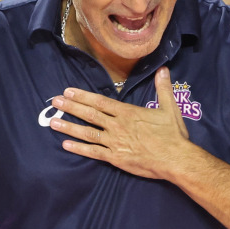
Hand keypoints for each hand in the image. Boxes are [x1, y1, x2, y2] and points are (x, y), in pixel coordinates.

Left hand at [50, 66, 193, 179]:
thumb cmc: (173, 135)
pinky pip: (93, 152)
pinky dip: (79, 149)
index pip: (100, 101)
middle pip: (90, 114)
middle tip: (55, 102)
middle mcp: (117, 125)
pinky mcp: (116, 158)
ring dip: (69, 127)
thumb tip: (163, 69)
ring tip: (53, 122)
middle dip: (71, 107)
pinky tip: (66, 145)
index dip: (83, 96)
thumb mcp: (170, 108)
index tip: (68, 91)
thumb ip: (163, 88)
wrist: (175, 159)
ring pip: (87, 132)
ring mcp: (115, 142)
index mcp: (128, 112)